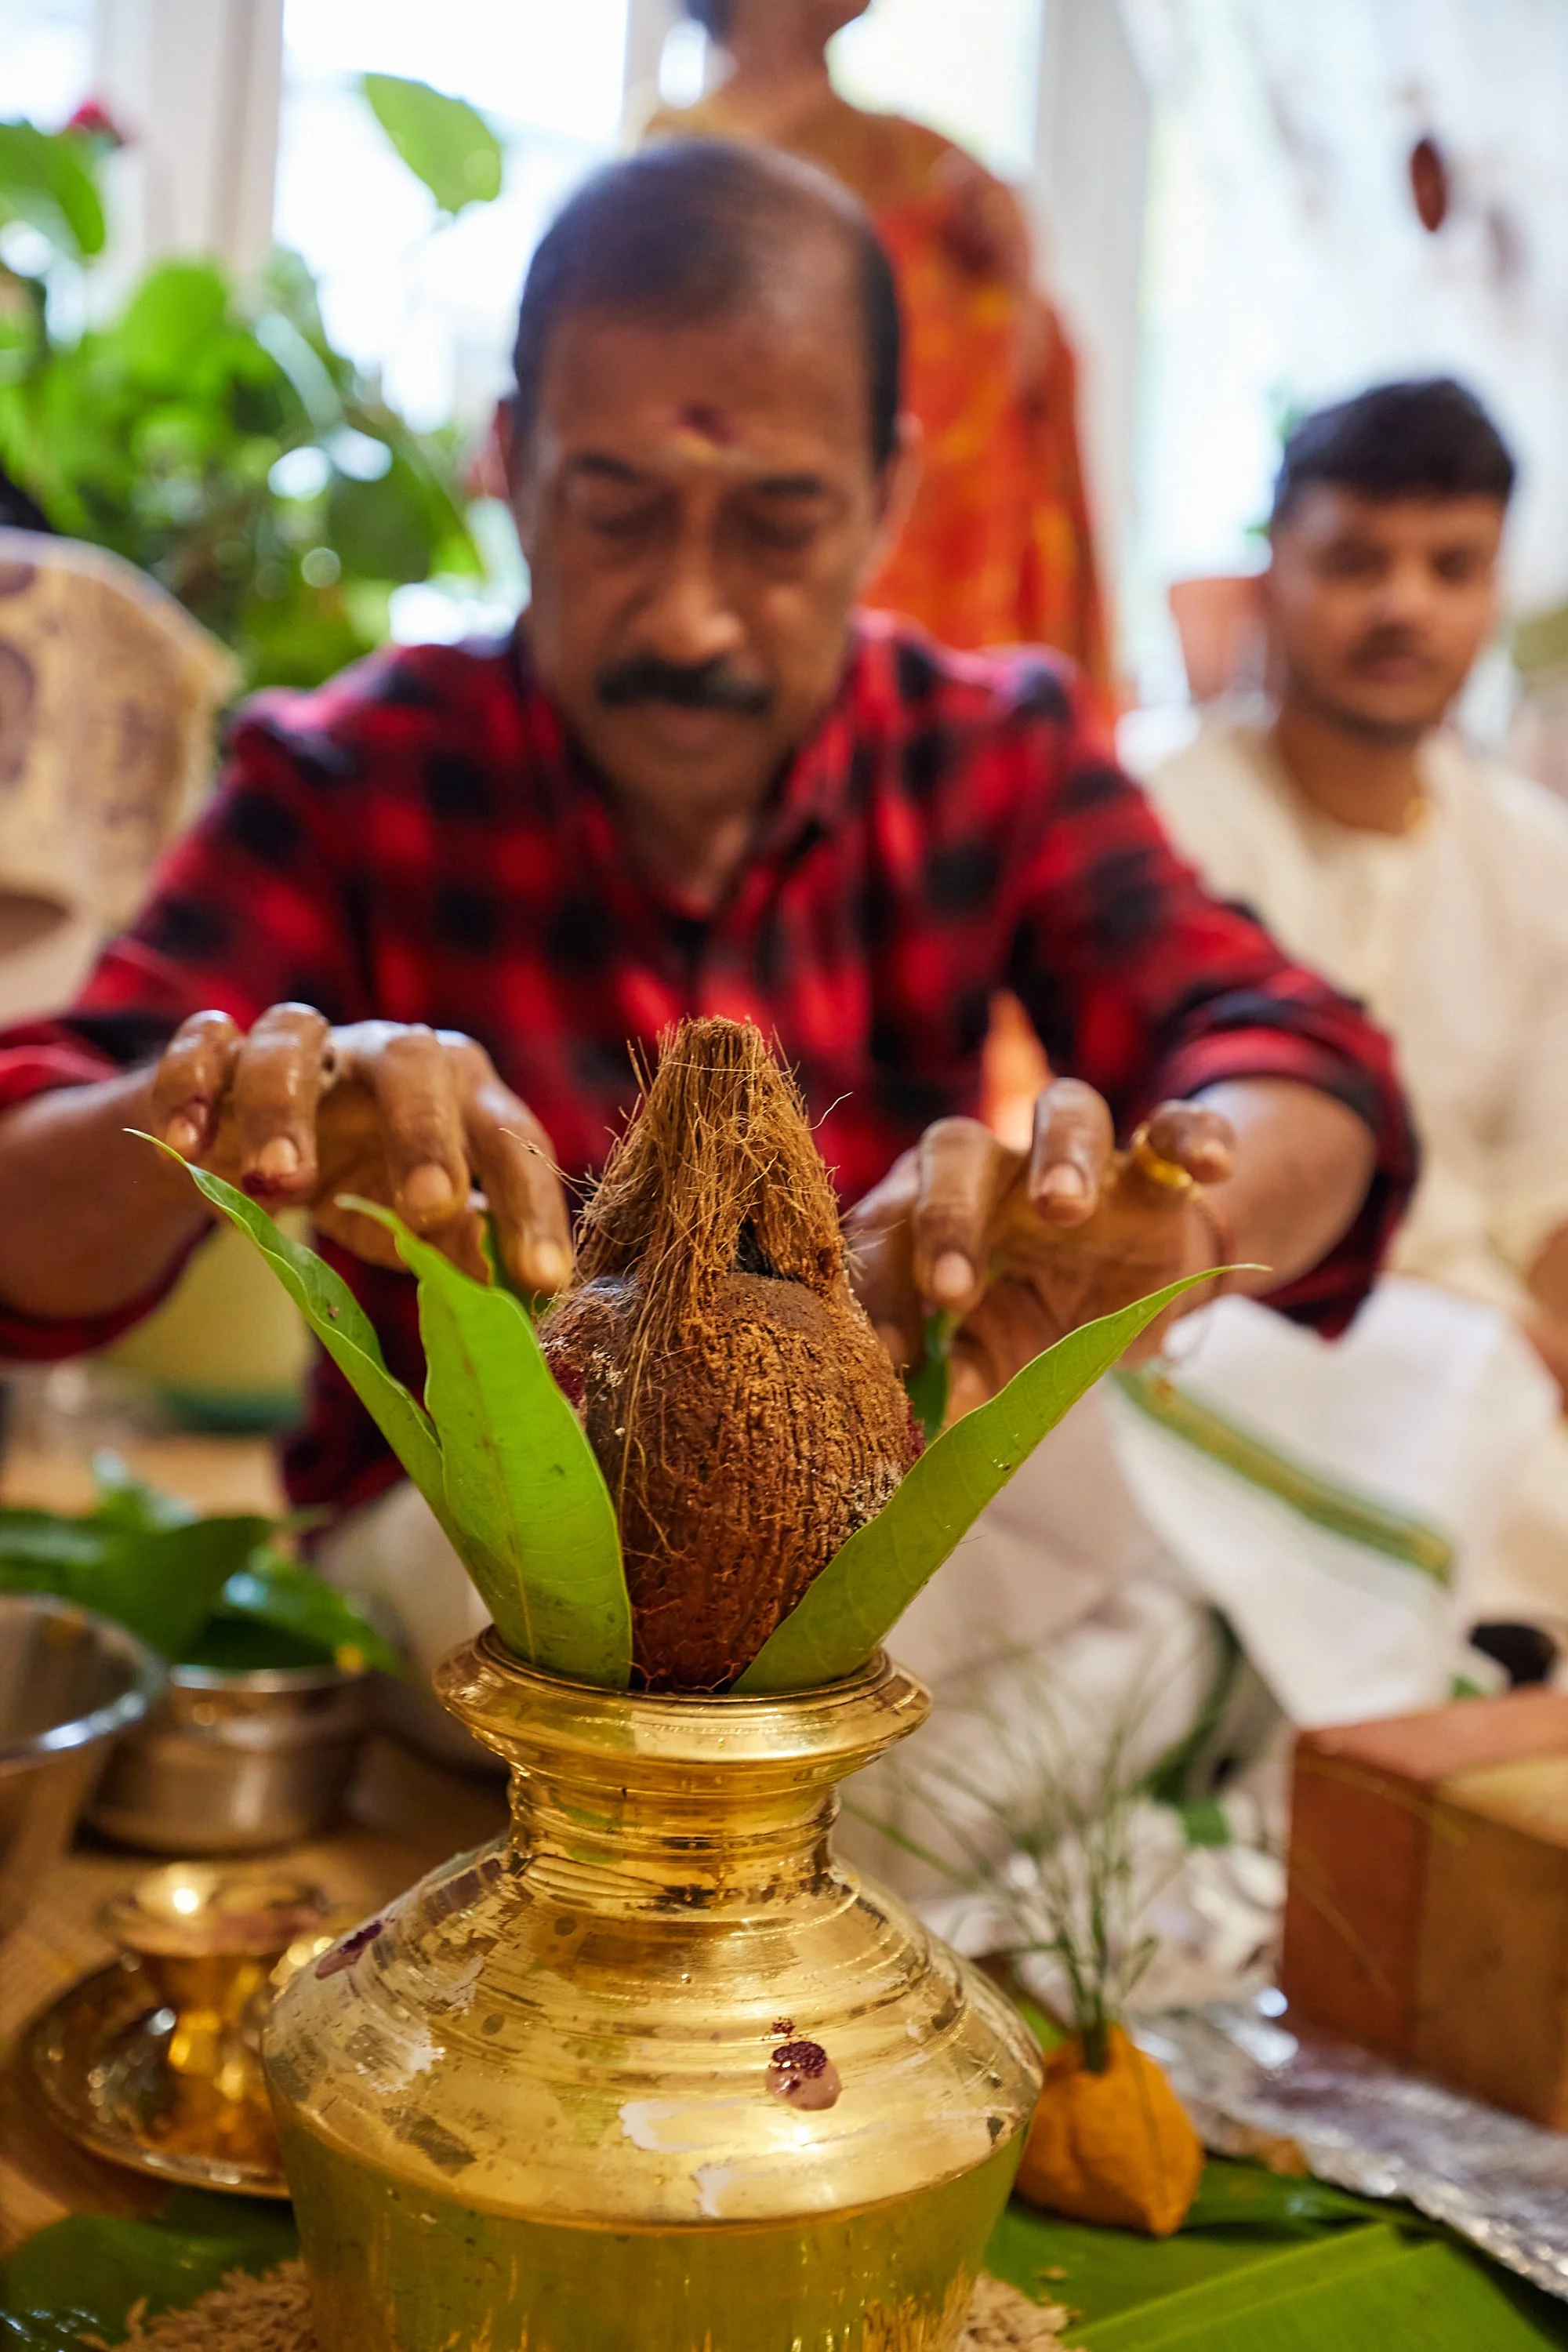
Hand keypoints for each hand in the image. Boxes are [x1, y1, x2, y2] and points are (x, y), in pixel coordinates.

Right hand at [148, 1004, 572, 1290]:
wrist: (263, 1147)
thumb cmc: (370, 1183)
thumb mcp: (416, 1223)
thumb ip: (459, 1246)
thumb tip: (508, 1293)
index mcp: (461, 1093)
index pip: (509, 1138)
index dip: (529, 1207)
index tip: (541, 1277)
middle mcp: (391, 1054)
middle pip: (414, 1063)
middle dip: (424, 1135)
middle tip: (428, 1209)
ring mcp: (306, 1045)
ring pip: (295, 1038)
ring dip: (284, 1110)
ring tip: (276, 1182)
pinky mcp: (222, 1049)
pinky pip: (204, 1043)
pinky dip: (191, 1086)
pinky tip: (185, 1149)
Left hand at [846, 1079, 1235, 1422]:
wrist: (1124, 1300)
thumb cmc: (1029, 1320)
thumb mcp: (993, 1352)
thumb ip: (961, 1372)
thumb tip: (928, 1416)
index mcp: (934, 1213)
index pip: (892, 1227)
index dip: (882, 1289)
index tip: (890, 1356)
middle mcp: (997, 1171)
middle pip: (959, 1149)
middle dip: (949, 1215)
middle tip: (950, 1291)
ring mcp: (1079, 1163)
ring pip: (1064, 1112)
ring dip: (1061, 1154)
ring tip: (1064, 1207)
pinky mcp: (1154, 1174)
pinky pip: (1176, 1127)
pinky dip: (1195, 1135)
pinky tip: (1212, 1165)